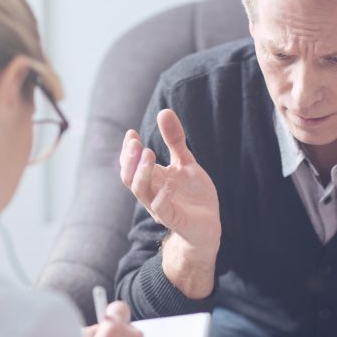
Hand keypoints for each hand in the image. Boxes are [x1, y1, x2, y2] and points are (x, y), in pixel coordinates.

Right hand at [120, 109, 220, 296]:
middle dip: (129, 159)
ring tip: (149, 153)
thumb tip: (164, 111)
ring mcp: (160, 207)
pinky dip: (164, 194)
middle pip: (128, 177)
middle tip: (135, 142)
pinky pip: (162, 208)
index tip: (131, 133)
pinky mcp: (173, 219)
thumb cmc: (193, 195)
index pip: (130, 164)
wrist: (208, 224)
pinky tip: (171, 181)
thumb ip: (175, 140)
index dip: (127, 149)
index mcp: (152, 179)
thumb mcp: (186, 162)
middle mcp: (151, 192)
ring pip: (140, 191)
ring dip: (142, 172)